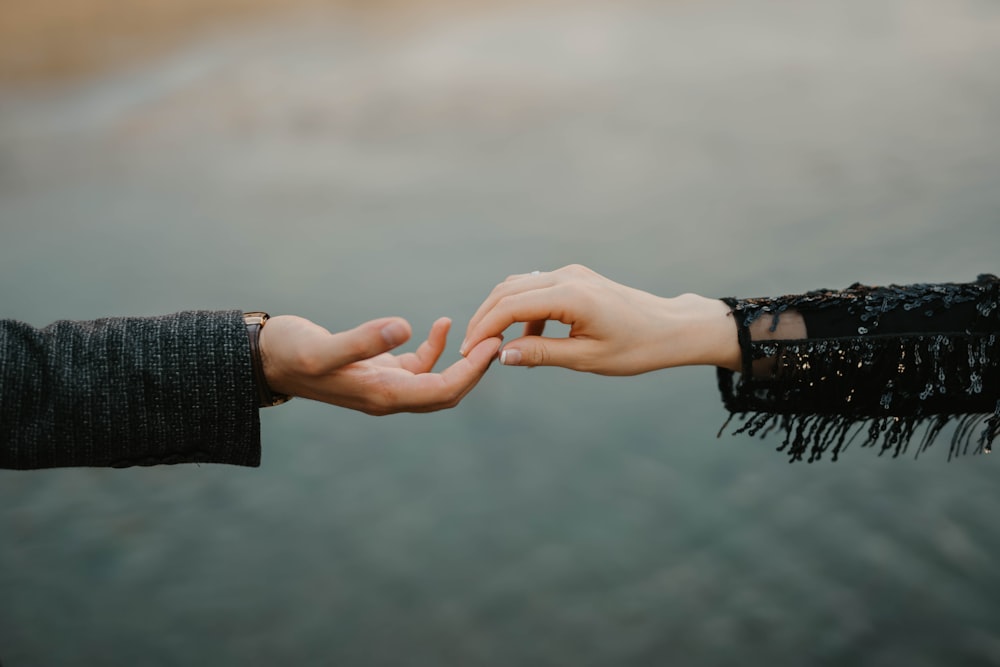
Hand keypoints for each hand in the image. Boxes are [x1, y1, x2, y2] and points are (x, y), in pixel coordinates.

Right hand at [259, 315, 501, 413]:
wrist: (263, 359)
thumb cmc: (288, 353)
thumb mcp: (321, 347)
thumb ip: (361, 341)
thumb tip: (404, 327)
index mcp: (382, 395)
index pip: (442, 391)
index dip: (473, 371)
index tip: (494, 343)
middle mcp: (388, 397)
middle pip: (448, 392)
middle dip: (477, 368)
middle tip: (499, 336)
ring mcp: (385, 386)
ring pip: (437, 380)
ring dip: (462, 358)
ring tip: (481, 329)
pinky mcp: (378, 371)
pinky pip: (418, 366)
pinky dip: (436, 348)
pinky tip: (441, 324)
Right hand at [462, 264, 740, 374]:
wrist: (671, 328)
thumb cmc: (637, 348)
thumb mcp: (587, 358)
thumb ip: (542, 354)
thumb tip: (501, 355)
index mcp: (570, 296)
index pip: (510, 306)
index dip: (484, 328)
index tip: (468, 352)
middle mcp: (567, 277)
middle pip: (507, 290)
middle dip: (484, 318)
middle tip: (470, 349)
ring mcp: (571, 274)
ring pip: (518, 286)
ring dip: (500, 312)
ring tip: (492, 345)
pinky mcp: (575, 278)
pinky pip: (536, 289)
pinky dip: (521, 310)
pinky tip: (526, 339)